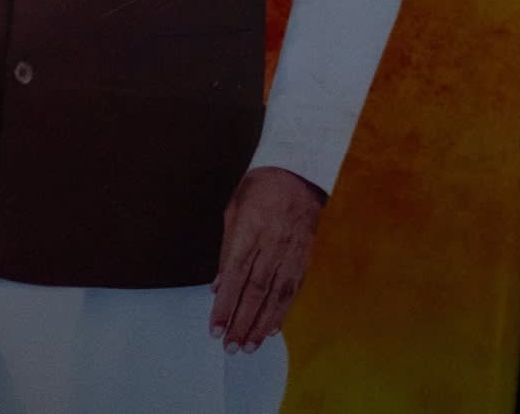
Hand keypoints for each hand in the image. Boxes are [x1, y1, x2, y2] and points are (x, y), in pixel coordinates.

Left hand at [210, 166, 325, 352]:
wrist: (298, 175)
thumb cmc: (259, 190)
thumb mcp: (233, 211)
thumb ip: (226, 250)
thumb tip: (218, 286)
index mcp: (250, 231)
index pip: (234, 275)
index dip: (225, 305)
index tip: (215, 327)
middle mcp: (272, 246)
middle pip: (255, 291)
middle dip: (242, 322)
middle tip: (230, 345)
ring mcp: (291, 254)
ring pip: (276, 296)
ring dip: (261, 324)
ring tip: (249, 346)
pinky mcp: (304, 259)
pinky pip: (292, 290)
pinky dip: (281, 312)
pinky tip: (271, 329)